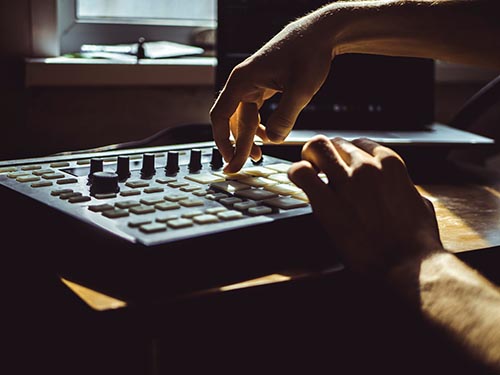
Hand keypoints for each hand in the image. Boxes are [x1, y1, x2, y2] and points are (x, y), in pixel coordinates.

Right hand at [210, 14, 333, 172]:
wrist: (320, 34)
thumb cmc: (309, 55)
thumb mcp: (300, 90)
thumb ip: (285, 118)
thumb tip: (273, 141)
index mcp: (243, 80)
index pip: (221, 116)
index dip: (223, 141)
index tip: (230, 159)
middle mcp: (243, 82)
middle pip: (233, 120)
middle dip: (237, 145)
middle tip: (240, 168)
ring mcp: (253, 83)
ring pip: (244, 117)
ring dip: (248, 137)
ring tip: (258, 156)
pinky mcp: (263, 85)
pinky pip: (254, 111)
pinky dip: (259, 126)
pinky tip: (268, 137)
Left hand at [288, 135, 443, 276]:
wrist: (407, 265)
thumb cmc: (416, 241)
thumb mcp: (419, 204)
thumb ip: (403, 189)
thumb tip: (399, 189)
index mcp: (390, 164)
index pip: (359, 143)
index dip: (347, 155)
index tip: (342, 166)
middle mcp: (367, 166)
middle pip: (335, 143)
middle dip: (326, 154)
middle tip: (321, 169)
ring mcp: (346, 182)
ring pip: (316, 148)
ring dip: (309, 158)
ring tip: (309, 173)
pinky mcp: (327, 203)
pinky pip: (301, 173)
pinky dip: (295, 173)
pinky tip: (298, 181)